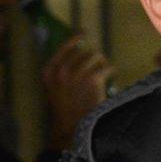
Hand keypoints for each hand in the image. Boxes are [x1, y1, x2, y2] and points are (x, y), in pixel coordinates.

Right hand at [41, 34, 110, 149]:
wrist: (73, 129)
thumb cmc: (68, 110)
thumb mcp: (56, 89)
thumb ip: (62, 71)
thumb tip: (79, 50)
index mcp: (49, 72)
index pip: (64, 48)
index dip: (75, 39)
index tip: (83, 32)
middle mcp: (61, 71)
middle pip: (84, 52)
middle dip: (94, 57)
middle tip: (100, 66)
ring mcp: (76, 75)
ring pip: (97, 56)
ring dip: (103, 63)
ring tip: (105, 72)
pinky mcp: (92, 80)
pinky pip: (107, 67)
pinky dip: (111, 70)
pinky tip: (111, 75)